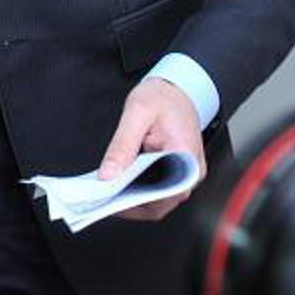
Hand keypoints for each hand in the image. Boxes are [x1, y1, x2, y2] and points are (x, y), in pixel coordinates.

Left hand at [98, 77, 206, 220]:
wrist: (178, 88)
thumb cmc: (163, 97)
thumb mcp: (136, 113)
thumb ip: (122, 145)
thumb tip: (108, 174)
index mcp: (186, 157)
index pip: (165, 196)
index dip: (138, 205)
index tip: (112, 203)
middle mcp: (191, 170)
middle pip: (161, 202)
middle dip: (132, 205)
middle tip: (102, 199)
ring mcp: (186, 172)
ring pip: (160, 198)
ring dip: (134, 198)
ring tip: (107, 192)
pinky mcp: (178, 170)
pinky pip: (159, 187)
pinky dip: (139, 188)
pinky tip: (120, 182)